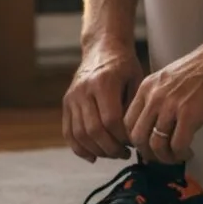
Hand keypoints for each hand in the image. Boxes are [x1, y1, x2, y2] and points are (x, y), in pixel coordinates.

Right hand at [63, 39, 143, 162]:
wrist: (102, 48)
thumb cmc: (124, 65)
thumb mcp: (136, 79)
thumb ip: (134, 107)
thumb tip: (136, 137)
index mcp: (103, 81)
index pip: (111, 119)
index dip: (123, 137)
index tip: (134, 142)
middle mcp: (84, 89)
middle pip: (94, 130)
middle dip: (111, 148)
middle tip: (125, 153)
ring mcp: (72, 96)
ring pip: (79, 134)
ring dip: (97, 150)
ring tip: (113, 154)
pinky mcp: (66, 102)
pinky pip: (68, 132)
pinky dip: (79, 148)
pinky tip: (94, 156)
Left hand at [125, 37, 202, 164]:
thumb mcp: (170, 79)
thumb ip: (159, 99)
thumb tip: (156, 126)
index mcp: (148, 87)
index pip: (127, 122)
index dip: (136, 140)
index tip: (148, 146)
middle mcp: (155, 96)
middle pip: (137, 137)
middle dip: (149, 153)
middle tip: (163, 156)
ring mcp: (171, 105)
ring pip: (156, 145)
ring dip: (166, 157)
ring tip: (178, 154)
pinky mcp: (190, 114)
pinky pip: (178, 145)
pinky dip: (182, 154)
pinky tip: (189, 151)